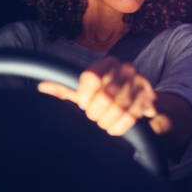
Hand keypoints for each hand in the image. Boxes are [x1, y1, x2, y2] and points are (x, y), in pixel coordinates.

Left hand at [38, 56, 161, 135]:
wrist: (139, 101)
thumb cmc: (106, 95)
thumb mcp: (86, 92)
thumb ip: (66, 89)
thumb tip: (42, 87)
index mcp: (107, 64)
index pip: (91, 76)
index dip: (84, 95)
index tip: (83, 105)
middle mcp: (125, 69)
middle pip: (105, 97)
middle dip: (95, 113)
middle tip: (94, 116)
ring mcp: (139, 82)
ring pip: (118, 109)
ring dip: (106, 121)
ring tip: (103, 122)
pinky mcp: (149, 97)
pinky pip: (131, 117)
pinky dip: (119, 127)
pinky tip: (113, 127)